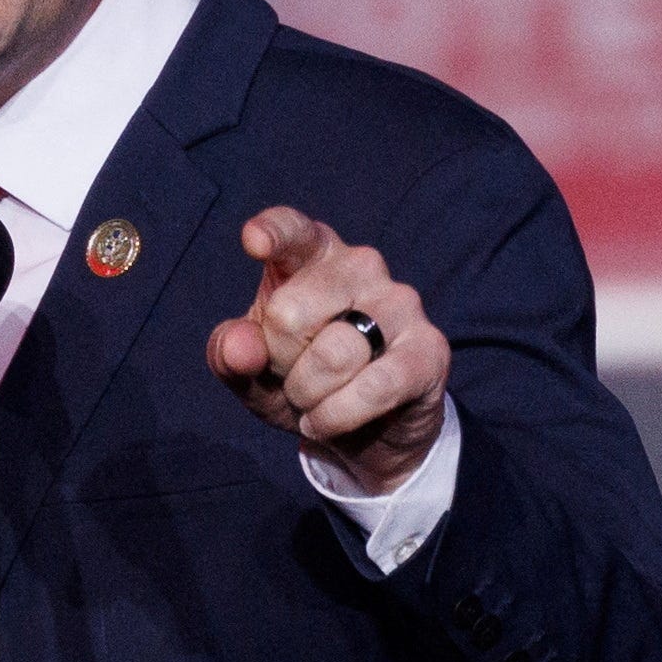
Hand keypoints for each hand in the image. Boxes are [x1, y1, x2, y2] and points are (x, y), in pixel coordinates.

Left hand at [206, 207, 451, 494]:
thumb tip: (241, 348)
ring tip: (316, 399)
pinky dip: (337, 416)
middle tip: (294, 374)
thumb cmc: (301, 379)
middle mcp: (361, 265)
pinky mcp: (430, 349)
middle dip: (279, 362)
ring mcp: (400, 303)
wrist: (365, 431)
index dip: (273, 233)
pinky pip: (373, 387)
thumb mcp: (251, 371)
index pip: (292, 230)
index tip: (255, 243)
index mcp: (313, 255)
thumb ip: (231, 353)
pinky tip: (328, 420)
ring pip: (332, 355)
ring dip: (308, 396)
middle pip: (289, 314)